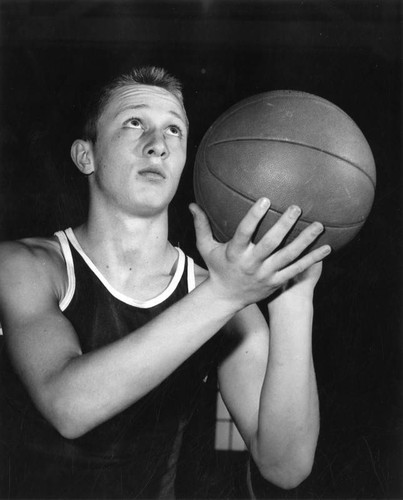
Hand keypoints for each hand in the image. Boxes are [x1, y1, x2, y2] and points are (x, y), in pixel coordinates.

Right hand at [190, 198, 330, 309]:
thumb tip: (192, 204)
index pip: (244, 232)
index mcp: (234, 252)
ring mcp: (266, 275)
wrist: (226, 298)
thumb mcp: (206, 248)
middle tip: (297, 208)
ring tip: (319, 225)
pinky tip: (326, 249)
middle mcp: (251, 264)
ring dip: (305, 241)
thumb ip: (201, 225)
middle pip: (270, 244)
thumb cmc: (217, 268)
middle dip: (284, 226)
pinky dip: (312, 260)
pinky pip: (296, 270)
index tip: (265, 199)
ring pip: (288, 257)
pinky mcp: (276, 282)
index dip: (254, 216)